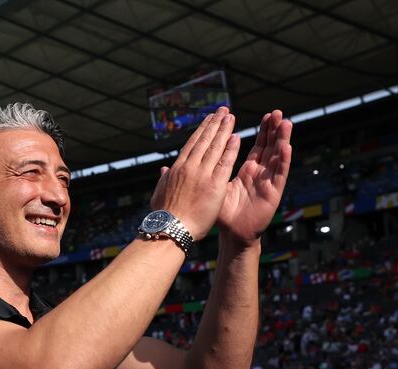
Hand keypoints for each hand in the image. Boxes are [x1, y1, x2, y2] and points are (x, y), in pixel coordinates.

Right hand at [150, 107, 240, 239]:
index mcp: (176, 169)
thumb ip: (164, 179)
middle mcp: (189, 167)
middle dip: (214, 124)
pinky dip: (231, 149)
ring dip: (224, 130)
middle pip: (204, 141)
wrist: (170, 229)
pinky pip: (225, 163)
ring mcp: (202, 175)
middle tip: (223, 111)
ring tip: (231, 118)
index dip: (201, 131)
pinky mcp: (214, 185)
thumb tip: (163, 169)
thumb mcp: (160, 193)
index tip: (209, 120)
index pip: (192, 145)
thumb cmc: (164, 216)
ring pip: (215, 147)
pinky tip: (237, 137)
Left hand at [217, 110, 292, 245]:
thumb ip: (209, 172)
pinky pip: (279, 174)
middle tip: (277, 112)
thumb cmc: (224, 214)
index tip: (265, 115)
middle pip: (270, 148)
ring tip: (285, 123)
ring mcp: (268, 182)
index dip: (262, 131)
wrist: (233, 234)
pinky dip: (283, 160)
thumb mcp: (214, 188)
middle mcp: (260, 174)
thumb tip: (189, 159)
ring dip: (282, 140)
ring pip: (277, 157)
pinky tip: (287, 147)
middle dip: (274, 130)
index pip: (257, 146)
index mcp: (248, 171)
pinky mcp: (273, 193)